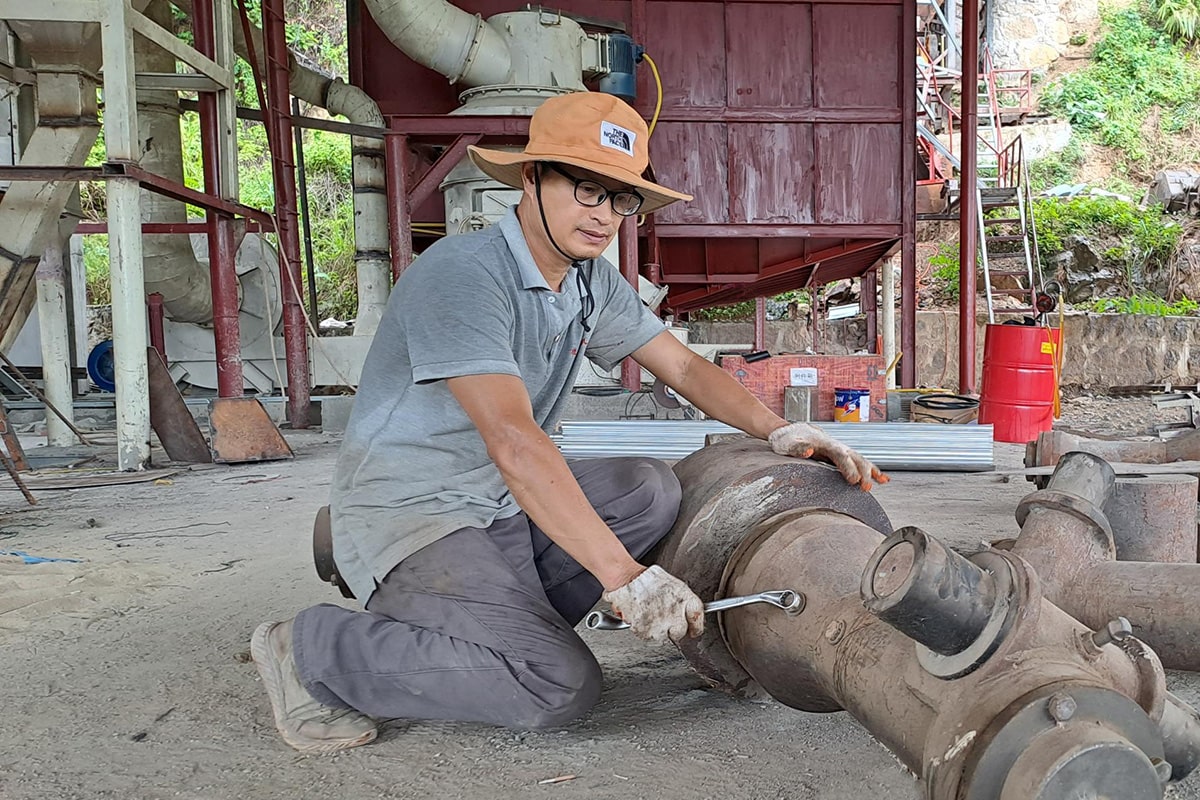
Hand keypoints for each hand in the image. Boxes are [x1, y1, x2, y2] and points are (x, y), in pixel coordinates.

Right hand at [600, 565, 704, 643]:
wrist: (627, 579)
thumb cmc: (648, 579)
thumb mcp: (673, 585)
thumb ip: (684, 601)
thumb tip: (690, 614)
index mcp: (684, 599)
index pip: (697, 617)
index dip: (696, 626)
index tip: (693, 630)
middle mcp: (675, 613)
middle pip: (681, 631)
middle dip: (674, 629)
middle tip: (666, 622)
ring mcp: (661, 624)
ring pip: (664, 637)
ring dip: (658, 631)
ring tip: (651, 617)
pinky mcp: (647, 632)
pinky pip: (649, 637)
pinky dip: (645, 631)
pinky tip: (642, 618)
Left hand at [768, 422, 888, 490]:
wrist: (793, 432)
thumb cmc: (789, 440)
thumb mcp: (788, 445)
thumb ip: (798, 448)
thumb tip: (809, 451)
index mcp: (825, 444)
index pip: (840, 456)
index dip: (848, 468)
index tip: (854, 480)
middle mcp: (837, 446)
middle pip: (854, 458)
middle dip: (863, 472)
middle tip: (866, 488)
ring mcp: (842, 450)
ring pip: (861, 459)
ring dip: (871, 471)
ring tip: (882, 482)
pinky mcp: (843, 457)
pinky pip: (860, 463)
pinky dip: (872, 470)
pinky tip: (883, 480)